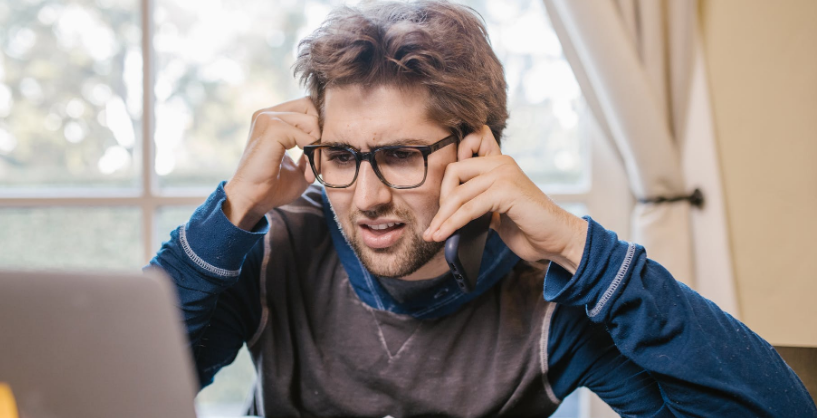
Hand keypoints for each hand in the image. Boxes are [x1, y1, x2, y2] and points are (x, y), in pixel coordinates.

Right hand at [223, 97, 318, 229]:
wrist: (252, 200)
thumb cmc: (273, 186)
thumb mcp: (299, 165)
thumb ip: (311, 148)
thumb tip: (328, 139)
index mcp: (271, 118)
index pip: (307, 106)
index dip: (319, 128)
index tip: (318, 155)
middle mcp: (267, 113)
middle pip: (311, 106)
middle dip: (320, 133)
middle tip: (318, 160)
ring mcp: (268, 118)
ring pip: (312, 121)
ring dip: (318, 148)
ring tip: (312, 170)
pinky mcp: (273, 128)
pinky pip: (307, 136)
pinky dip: (312, 156)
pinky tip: (307, 174)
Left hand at [422, 126, 587, 273]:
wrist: (559, 240)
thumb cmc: (530, 229)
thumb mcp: (498, 212)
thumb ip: (479, 204)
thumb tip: (448, 215)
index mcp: (499, 164)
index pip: (461, 159)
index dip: (446, 184)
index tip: (440, 210)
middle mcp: (501, 163)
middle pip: (453, 173)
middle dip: (441, 202)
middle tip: (434, 226)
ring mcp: (504, 174)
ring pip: (459, 193)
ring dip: (442, 218)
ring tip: (433, 235)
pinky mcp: (506, 190)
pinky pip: (469, 207)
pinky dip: (453, 223)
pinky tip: (445, 235)